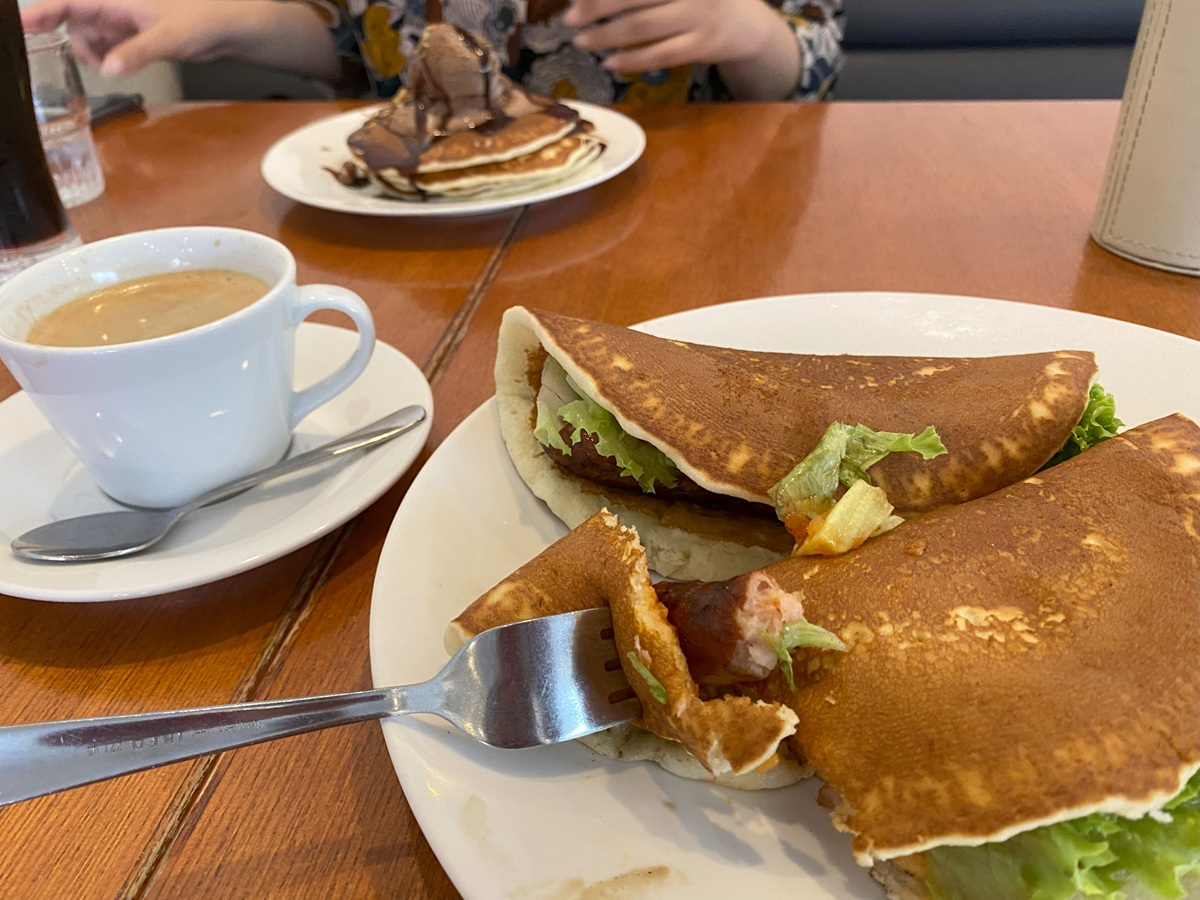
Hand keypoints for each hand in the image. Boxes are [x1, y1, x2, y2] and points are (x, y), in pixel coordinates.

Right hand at [21, 0, 230, 75]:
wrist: (226, 28)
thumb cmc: (200, 21)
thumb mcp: (167, 38)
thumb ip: (137, 52)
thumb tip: (109, 69)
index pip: (68, 3)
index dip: (41, 13)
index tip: (20, 26)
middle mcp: (113, 6)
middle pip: (74, 22)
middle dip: (78, 43)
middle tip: (99, 61)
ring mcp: (122, 20)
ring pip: (89, 37)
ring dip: (94, 54)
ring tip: (115, 65)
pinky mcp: (133, 34)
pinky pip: (107, 45)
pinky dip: (108, 57)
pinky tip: (121, 65)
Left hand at [563, 0, 784, 73]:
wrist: (749, 25)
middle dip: (598, 5)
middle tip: (569, 17)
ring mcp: (700, 15)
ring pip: (644, 26)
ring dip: (607, 35)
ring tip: (582, 41)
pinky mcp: (703, 45)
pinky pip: (661, 55)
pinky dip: (632, 59)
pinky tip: (610, 62)